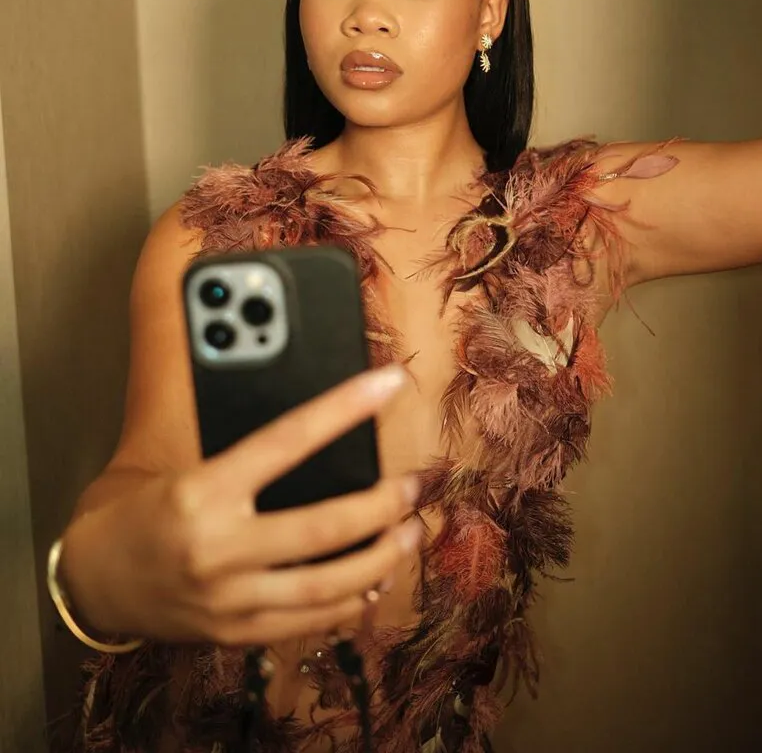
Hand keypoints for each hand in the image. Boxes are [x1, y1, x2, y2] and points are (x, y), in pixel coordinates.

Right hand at [61, 364, 419, 645]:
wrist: (96, 579)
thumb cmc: (147, 509)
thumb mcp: (188, 466)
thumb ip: (249, 456)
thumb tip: (322, 432)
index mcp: (204, 491)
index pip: (288, 438)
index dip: (344, 407)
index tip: (387, 384)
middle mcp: (219, 548)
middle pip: (324, 526)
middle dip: (382, 505)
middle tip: (412, 486)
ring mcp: (229, 599)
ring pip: (327, 584)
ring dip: (382, 558)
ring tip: (409, 534)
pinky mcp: (236, 632)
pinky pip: (308, 622)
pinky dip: (350, 602)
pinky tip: (375, 581)